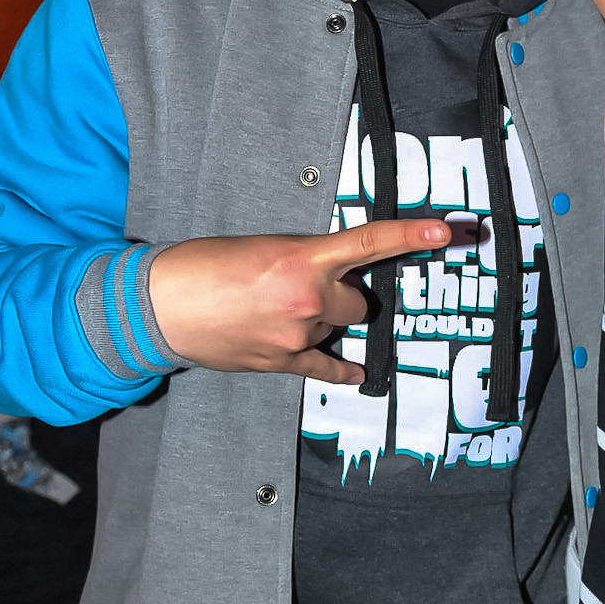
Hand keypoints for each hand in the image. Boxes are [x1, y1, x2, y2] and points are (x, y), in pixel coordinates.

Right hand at [149, 218, 449, 381]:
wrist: (158, 306)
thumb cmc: (202, 266)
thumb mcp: (262, 245)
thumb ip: (303, 257)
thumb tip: (328, 271)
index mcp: (302, 259)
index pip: (369, 242)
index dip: (410, 234)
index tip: (446, 231)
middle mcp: (307, 300)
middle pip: (359, 302)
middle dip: (344, 294)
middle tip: (310, 287)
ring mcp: (296, 336)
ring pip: (335, 329)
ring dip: (322, 320)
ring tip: (280, 310)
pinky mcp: (281, 362)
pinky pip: (325, 367)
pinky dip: (340, 368)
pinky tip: (356, 373)